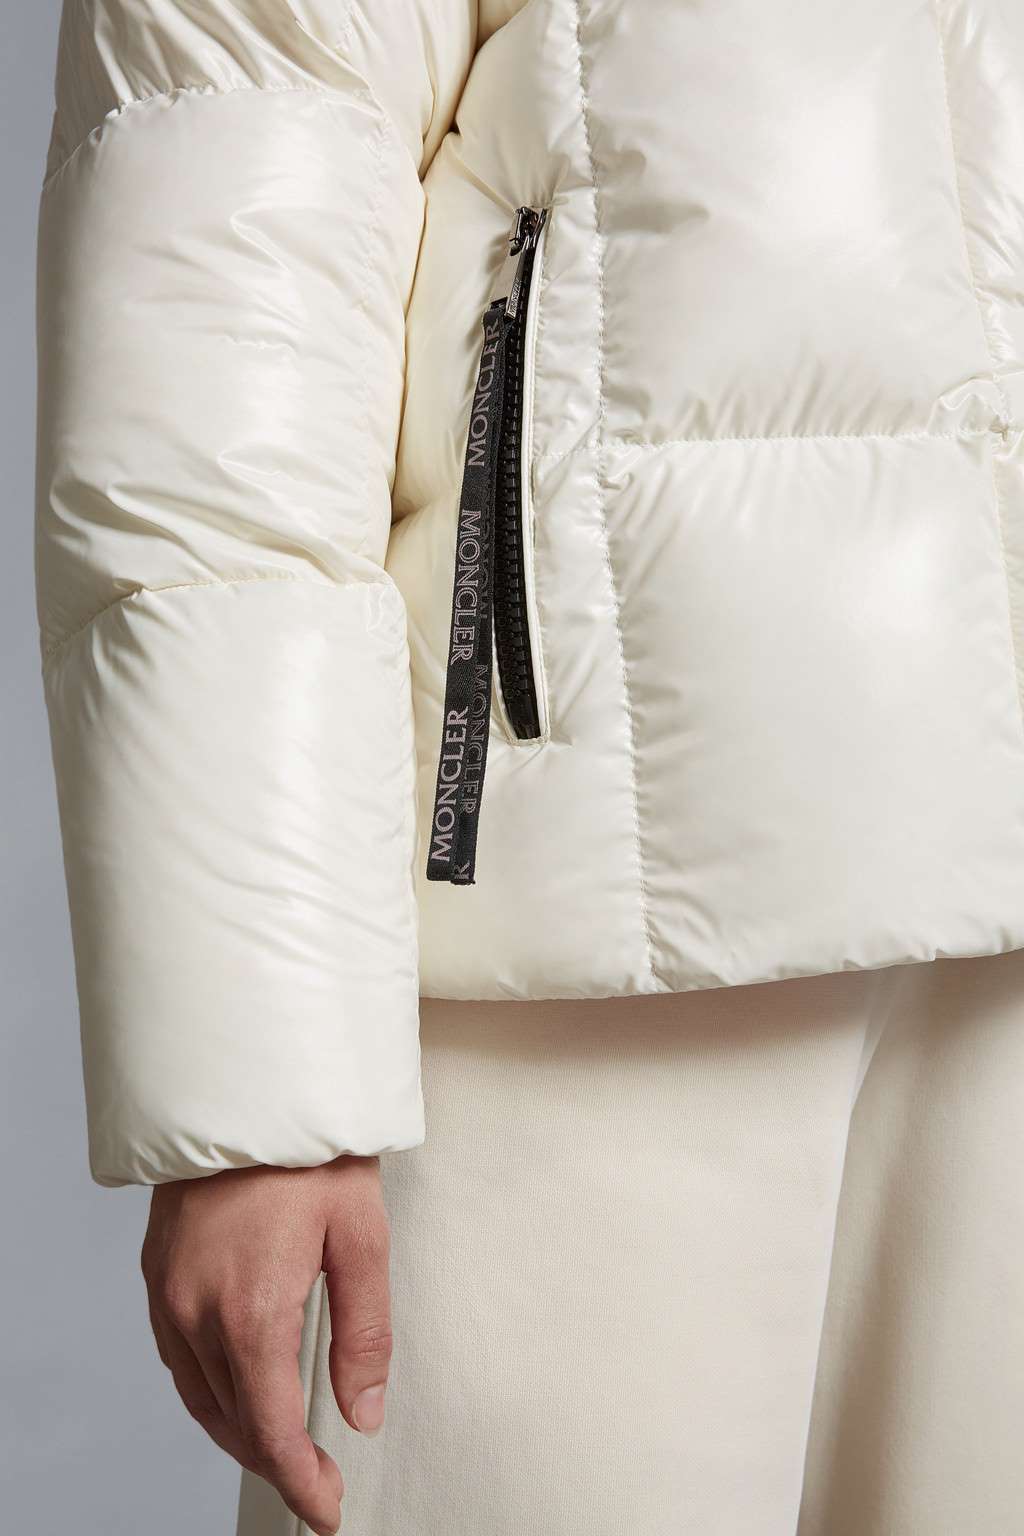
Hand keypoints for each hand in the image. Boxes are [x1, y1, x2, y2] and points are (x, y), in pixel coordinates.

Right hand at [141, 1156, 391, 1535]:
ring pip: (198, 1395)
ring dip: (239, 1429)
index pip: (271, 1429)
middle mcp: (196, 1310)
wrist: (251, 1088)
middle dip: (276, 1460)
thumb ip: (364, 1334)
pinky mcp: (157, 1271)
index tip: (326, 1510)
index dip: (300, 1482)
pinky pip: (177, 1356)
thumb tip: (362, 1414)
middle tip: (317, 1484)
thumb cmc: (312, 1152)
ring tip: (283, 1448)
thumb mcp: (361, 1238)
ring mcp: (168, 1291)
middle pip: (232, 1420)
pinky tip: (236, 1389)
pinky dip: (208, 1389)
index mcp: (251, 1310)